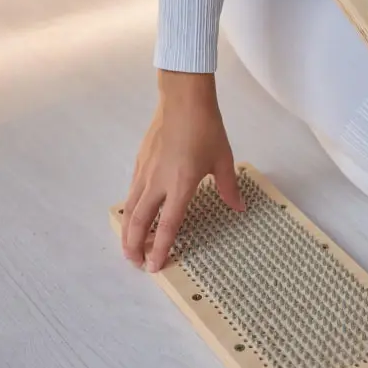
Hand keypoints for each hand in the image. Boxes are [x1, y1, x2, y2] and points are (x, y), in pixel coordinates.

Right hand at [122, 70, 244, 272]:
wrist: (183, 100)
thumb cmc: (206, 129)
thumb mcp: (224, 160)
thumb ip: (228, 188)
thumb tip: (239, 207)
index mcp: (181, 185)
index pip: (168, 225)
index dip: (160, 248)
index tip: (155, 266)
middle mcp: (158, 182)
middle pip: (140, 222)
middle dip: (135, 246)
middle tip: (136, 264)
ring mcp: (145, 172)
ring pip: (130, 209)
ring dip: (128, 231)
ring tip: (129, 247)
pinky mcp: (139, 162)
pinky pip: (131, 192)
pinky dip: (130, 210)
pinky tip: (134, 215)